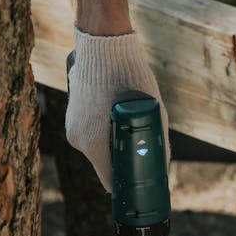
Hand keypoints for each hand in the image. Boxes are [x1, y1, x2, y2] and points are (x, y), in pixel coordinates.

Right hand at [65, 28, 169, 191]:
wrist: (103, 44)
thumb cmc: (130, 76)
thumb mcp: (153, 112)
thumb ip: (158, 142)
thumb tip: (164, 165)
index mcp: (94, 144)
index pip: (111, 181)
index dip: (128, 188)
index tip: (140, 191)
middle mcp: (78, 139)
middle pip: (105, 165)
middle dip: (124, 165)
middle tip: (143, 160)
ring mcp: (72, 127)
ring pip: (98, 150)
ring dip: (114, 146)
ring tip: (133, 133)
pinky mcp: (72, 116)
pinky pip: (91, 135)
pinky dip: (105, 133)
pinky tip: (118, 120)